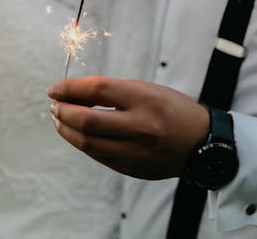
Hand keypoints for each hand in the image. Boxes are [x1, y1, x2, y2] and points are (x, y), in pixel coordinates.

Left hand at [47, 77, 208, 179]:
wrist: (202, 144)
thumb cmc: (173, 110)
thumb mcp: (148, 90)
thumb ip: (114, 91)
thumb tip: (75, 94)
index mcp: (145, 99)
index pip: (97, 90)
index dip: (70, 88)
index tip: (54, 89)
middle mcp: (140, 126)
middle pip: (87, 119)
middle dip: (63, 112)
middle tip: (54, 106)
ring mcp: (136, 150)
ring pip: (88, 142)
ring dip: (66, 130)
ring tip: (59, 119)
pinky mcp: (132, 168)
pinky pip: (98, 155)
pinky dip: (82, 143)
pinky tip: (76, 134)